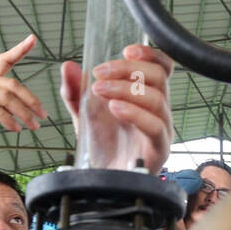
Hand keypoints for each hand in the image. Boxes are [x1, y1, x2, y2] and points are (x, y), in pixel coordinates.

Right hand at [0, 35, 47, 145]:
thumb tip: (14, 112)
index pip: (3, 59)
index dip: (19, 49)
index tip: (33, 39)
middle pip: (11, 84)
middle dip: (31, 100)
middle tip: (43, 115)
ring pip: (5, 98)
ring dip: (23, 114)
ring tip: (34, 125)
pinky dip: (7, 120)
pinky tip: (15, 128)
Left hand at [61, 44, 173, 174]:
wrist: (102, 180)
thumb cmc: (102, 146)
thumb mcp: (83, 114)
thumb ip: (74, 91)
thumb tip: (68, 66)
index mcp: (146, 96)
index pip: (163, 67)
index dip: (150, 54)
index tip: (127, 50)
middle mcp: (158, 110)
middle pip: (159, 77)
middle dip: (128, 69)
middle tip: (100, 73)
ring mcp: (161, 129)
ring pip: (158, 98)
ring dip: (125, 89)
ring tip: (100, 92)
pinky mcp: (159, 149)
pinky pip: (155, 125)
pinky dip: (134, 112)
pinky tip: (114, 108)